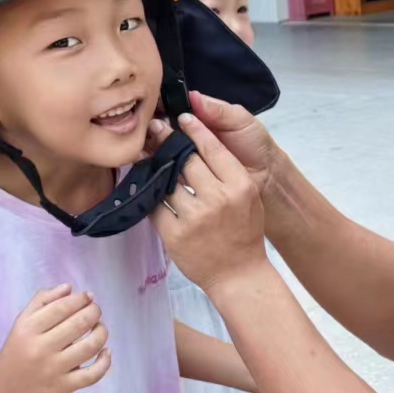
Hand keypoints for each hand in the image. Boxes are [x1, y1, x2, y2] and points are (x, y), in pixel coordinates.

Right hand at [0, 285, 110, 392]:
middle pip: (79, 324)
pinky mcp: (63, 387)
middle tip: (95, 309)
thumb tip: (69, 287)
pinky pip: (93, 374)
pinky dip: (105, 361)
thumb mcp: (22, 321)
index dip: (81, 299)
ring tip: (99, 327)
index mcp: (28, 329)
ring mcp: (53, 369)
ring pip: (90, 346)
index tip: (88, 297)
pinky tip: (106, 351)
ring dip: (102, 332)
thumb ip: (43, 300)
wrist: (4, 389)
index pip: (62, 307)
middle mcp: (41, 349)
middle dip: (94, 311)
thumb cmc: (18, 349)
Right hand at [146, 91, 279, 195]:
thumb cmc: (255, 144)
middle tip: (143, 129)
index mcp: (199, 119)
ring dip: (151, 147)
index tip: (147, 108)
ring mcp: (184, 158)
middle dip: (152, 129)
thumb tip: (192, 96)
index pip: (172, 110)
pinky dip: (157, 167)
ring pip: (160, 149)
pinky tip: (147, 163)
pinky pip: (167, 171)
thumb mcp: (240, 121)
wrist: (266, 178)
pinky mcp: (184, 179)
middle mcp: (187, 137)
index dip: (159, 108)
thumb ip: (218, 110)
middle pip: (161, 130)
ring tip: (142, 145)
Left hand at [150, 110, 266, 291]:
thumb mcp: (248, 198)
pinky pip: (156, 206)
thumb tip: (199, 143)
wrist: (239, 274)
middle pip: (187, 159)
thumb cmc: (244, 233)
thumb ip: (228, 172)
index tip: (182, 118)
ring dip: (155, 165)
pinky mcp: (175, 234)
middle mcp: (219, 198)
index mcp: (240, 186)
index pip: (213, 148)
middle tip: (156, 129)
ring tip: (146, 153)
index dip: (195, 129)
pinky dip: (150, 195)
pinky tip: (146, 185)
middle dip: (168, 141)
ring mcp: (195, 217)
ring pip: (168, 180)